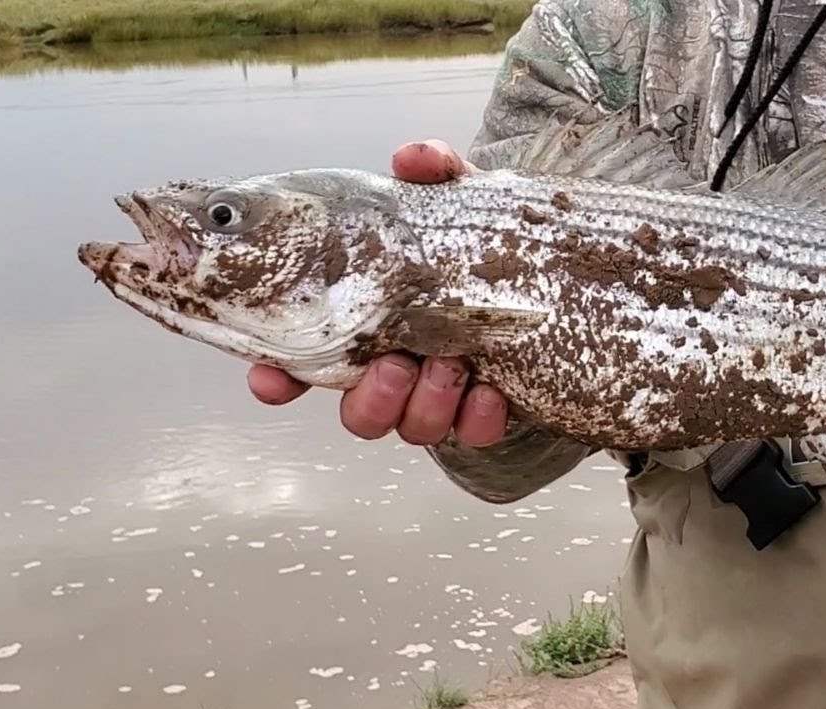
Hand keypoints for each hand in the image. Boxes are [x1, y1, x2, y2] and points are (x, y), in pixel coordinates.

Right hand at [247, 140, 509, 447]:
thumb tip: (413, 159)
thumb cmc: (481, 239)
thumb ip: (434, 173)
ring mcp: (440, 394)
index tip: (271, 377)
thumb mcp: (457, 200)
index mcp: (368, 323)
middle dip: (371, 398)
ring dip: (424, 405)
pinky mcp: (486, 409)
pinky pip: (474, 433)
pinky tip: (490, 391)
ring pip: (410, 428)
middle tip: (393, 364)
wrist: (554, 273)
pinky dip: (479, 418)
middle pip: (359, 414)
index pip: (302, 363)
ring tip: (448, 365)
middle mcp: (397, 367)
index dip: (277, 379)